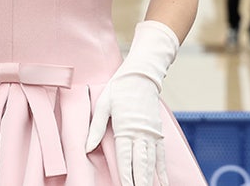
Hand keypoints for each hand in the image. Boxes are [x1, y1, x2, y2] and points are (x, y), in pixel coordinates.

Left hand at [86, 21, 178, 185]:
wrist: (141, 75)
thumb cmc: (119, 88)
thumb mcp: (103, 104)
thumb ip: (96, 128)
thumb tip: (86, 148)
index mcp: (125, 129)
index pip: (125, 160)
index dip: (125, 177)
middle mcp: (141, 135)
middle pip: (141, 166)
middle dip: (140, 183)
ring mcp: (152, 135)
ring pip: (152, 163)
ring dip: (151, 180)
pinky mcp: (158, 133)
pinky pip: (161, 156)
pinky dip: (162, 170)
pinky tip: (163, 182)